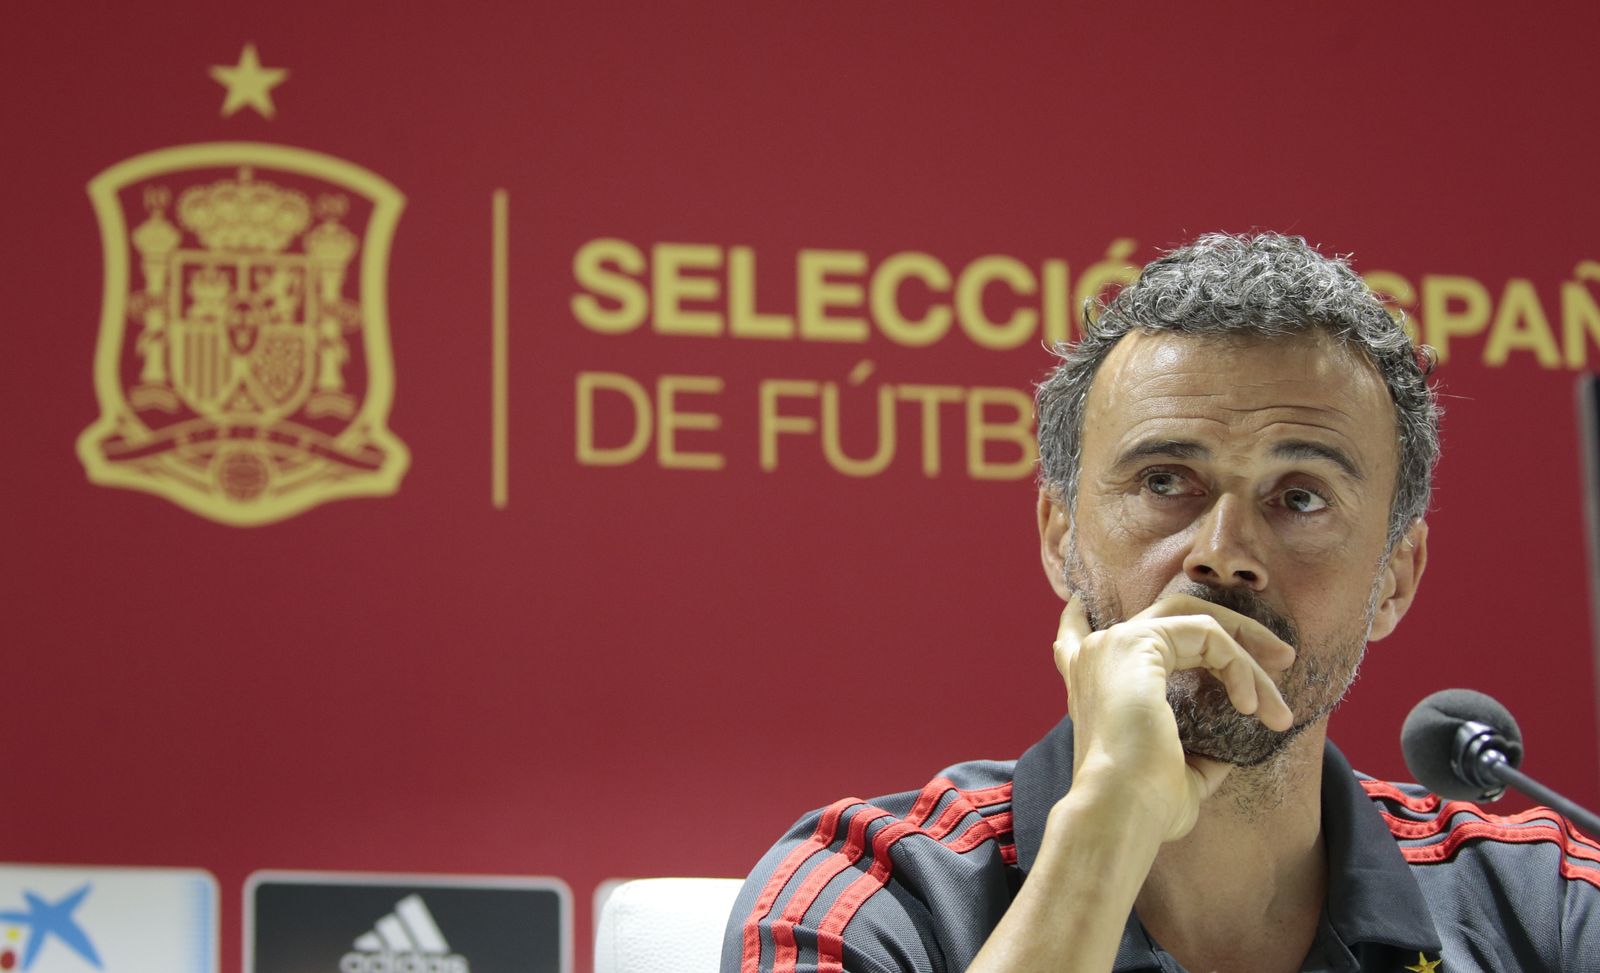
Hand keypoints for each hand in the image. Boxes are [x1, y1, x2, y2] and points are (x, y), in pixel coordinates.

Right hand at [1052, 592, 1295, 840]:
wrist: (1120, 811)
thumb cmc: (1144, 803)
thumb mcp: (1178, 771)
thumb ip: (1198, 749)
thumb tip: (1230, 748)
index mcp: (1089, 685)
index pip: (1075, 634)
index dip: (1081, 617)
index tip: (1084, 604)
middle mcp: (1096, 656)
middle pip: (1170, 616)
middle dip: (1231, 632)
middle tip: (1281, 657)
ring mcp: (1114, 644)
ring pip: (1199, 624)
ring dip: (1248, 658)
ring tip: (1278, 706)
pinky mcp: (1138, 642)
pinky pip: (1207, 635)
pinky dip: (1240, 668)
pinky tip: (1251, 707)